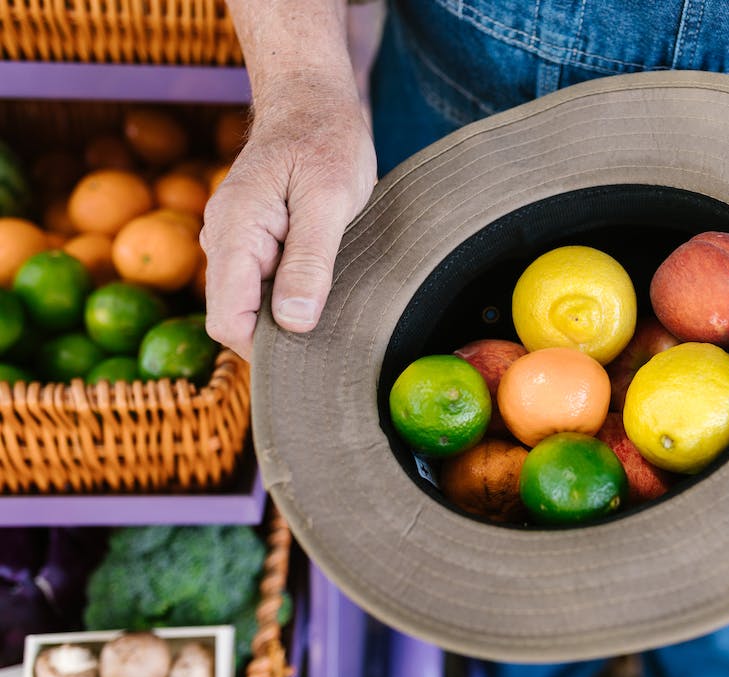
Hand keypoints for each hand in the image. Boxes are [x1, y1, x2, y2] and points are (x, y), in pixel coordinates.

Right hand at [200, 84, 377, 360]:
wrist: (311, 99)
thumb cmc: (324, 140)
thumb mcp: (329, 199)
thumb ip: (310, 261)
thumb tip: (293, 322)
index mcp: (233, 234)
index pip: (226, 321)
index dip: (265, 349)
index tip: (311, 354)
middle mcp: (223, 241)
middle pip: (238, 317)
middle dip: (280, 337)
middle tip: (334, 336)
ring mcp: (236, 241)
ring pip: (252, 303)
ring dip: (289, 315)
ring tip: (336, 308)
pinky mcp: (254, 240)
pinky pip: (264, 283)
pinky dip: (293, 294)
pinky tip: (327, 288)